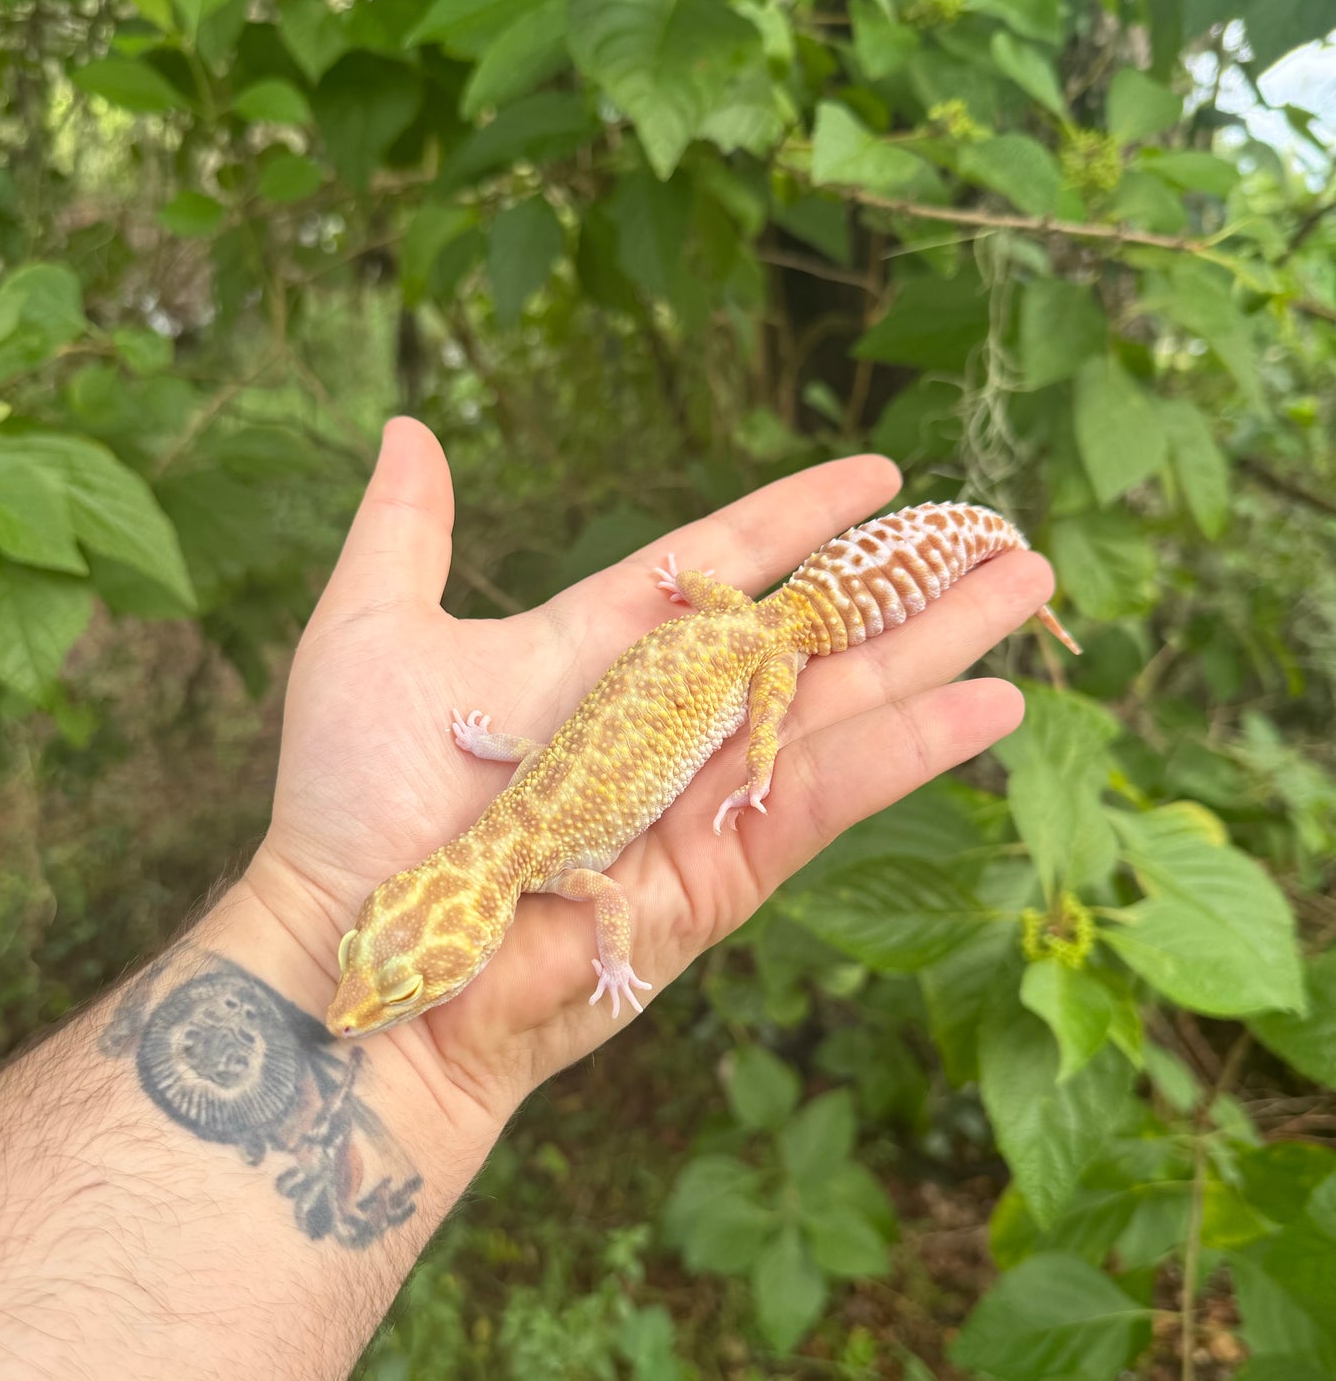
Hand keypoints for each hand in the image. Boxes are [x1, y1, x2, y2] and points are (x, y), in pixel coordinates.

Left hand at [244, 418, 1053, 1123]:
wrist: (372, 950)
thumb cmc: (353, 798)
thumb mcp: (371, 635)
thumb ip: (405, 534)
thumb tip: (407, 430)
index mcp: (598, 649)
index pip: (723, 562)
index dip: (799, 516)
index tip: (875, 474)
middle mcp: (663, 715)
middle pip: (808, 628)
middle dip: (901, 582)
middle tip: (994, 534)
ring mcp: (701, 790)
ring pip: (843, 700)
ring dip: (938, 644)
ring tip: (1026, 588)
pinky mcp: (726, 869)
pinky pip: (829, 794)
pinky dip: (914, 750)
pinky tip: (997, 704)